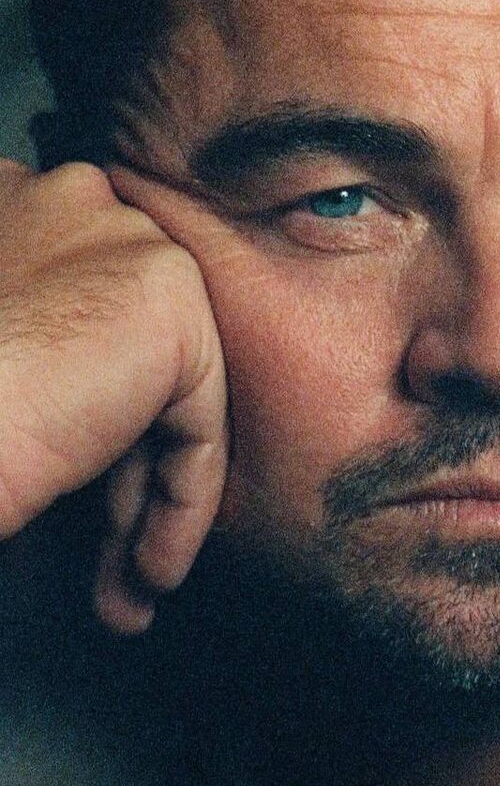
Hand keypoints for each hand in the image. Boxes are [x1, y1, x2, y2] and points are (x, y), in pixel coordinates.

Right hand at [0, 159, 227, 633]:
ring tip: (127, 582)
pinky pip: (195, 423)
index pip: (81, 314)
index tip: (59, 473)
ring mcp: (130, 246)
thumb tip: (76, 397)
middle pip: (127, 355)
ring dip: (146, 500)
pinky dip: (179, 503)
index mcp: (15, 204)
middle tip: (103, 550)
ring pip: (164, 396)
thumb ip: (34, 332)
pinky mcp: (170, 309)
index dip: (79, 405)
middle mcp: (76, 204)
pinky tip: (150, 570)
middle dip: (119, 464)